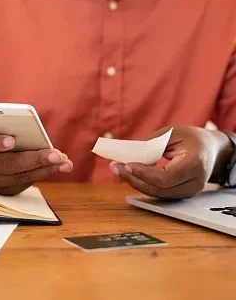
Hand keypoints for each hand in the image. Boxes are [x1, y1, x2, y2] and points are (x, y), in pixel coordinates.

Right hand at [0, 128, 72, 194]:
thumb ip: (7, 126)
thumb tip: (33, 132)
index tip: (12, 141)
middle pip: (8, 165)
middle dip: (35, 160)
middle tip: (56, 155)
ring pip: (20, 177)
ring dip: (46, 169)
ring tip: (65, 162)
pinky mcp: (3, 192)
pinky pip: (25, 184)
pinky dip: (43, 174)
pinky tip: (59, 166)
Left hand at [109, 126, 232, 198]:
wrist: (211, 149)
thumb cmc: (191, 138)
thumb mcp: (172, 133)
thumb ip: (151, 145)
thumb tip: (130, 156)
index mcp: (195, 164)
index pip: (165, 177)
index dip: (144, 173)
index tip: (127, 164)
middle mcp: (194, 183)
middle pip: (158, 189)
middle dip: (133, 178)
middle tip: (114, 167)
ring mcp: (188, 191)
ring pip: (156, 193)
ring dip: (134, 181)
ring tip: (117, 169)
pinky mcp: (180, 194)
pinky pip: (158, 192)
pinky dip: (141, 183)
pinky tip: (128, 174)